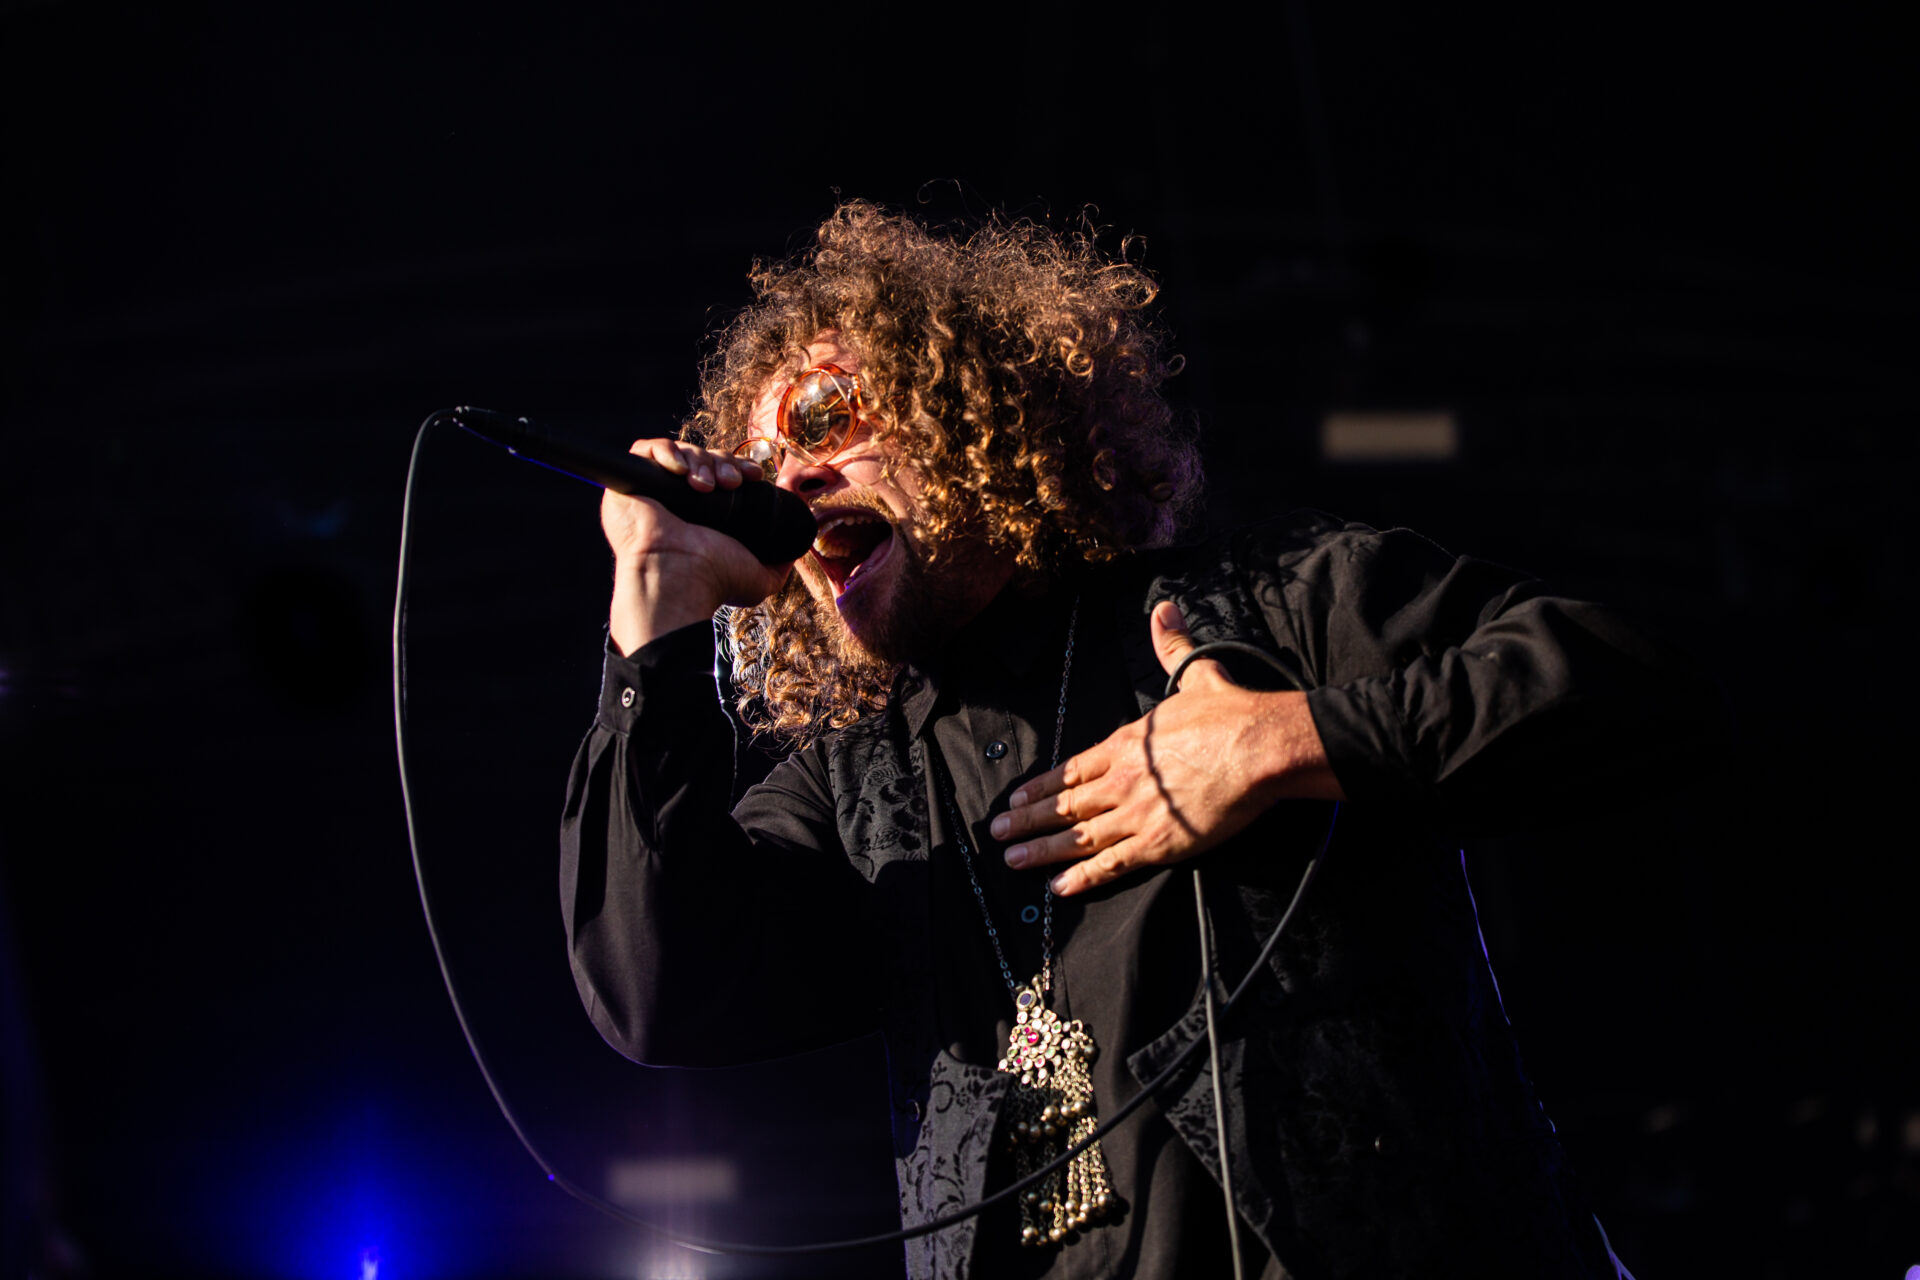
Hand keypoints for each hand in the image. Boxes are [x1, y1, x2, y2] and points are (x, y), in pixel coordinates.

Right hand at [603, 438, 793, 654]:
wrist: (680, 579)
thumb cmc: (714, 583)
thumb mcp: (759, 578)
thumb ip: (779, 565)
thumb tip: (795, 551)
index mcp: (703, 514)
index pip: (719, 473)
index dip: (737, 467)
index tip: (754, 476)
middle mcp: (676, 500)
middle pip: (703, 459)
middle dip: (723, 463)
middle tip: (731, 484)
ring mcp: (651, 490)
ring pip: (680, 452)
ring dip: (702, 461)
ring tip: (708, 487)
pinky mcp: (627, 482)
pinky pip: (646, 449)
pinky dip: (667, 452)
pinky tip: (682, 472)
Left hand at [989, 601, 1343, 894]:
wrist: (1261, 746)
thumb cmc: (1232, 714)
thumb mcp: (1195, 674)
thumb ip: (1172, 647)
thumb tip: (1165, 612)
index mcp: (1126, 743)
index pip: (1071, 768)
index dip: (1041, 785)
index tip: (1017, 795)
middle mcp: (1121, 779)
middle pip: (1064, 804)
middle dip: (1028, 818)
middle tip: (998, 831)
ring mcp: (1136, 813)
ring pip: (1077, 836)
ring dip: (1041, 849)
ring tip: (1012, 859)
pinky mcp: (1159, 843)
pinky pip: (1111, 864)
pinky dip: (1082, 877)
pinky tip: (1059, 887)